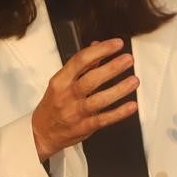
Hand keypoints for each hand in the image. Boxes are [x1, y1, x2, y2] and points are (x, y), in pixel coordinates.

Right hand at [32, 38, 138, 160]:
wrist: (41, 133)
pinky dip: (119, 113)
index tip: (116, 44)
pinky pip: (103, 119)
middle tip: (128, 60)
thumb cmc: (53, 104)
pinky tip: (132, 105)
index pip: (80, 60)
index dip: (100, 50)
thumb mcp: (62, 82)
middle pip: (90, 80)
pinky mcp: (84, 127)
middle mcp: (67, 96)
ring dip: (119, 90)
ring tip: (134, 80)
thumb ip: (82, 65)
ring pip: (99, 100)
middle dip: (111, 68)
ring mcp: (75, 113)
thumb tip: (98, 46)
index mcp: (60, 81)